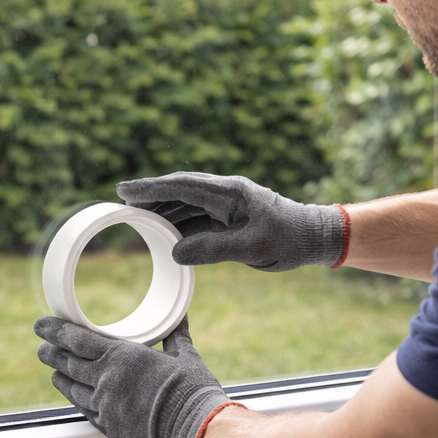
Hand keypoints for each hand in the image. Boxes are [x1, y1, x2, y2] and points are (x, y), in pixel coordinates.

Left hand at [35, 314, 229, 437]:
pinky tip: (74, 396)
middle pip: (68, 363)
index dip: (56, 331)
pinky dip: (76, 400)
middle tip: (42, 347)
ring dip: (59, 377)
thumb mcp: (184, 356)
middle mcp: (107, 379)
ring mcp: (106, 405)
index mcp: (122, 356)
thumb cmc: (192, 391)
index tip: (42, 325)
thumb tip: (181, 318)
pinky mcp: (109, 427)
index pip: (78, 339)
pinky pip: (85, 410)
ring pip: (72, 388)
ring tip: (52, 371)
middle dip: (51, 353)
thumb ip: (176, 335)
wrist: (195, 430)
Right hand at [116, 172, 344, 271]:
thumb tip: (175, 252)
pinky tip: (162, 233)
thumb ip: (214, 249)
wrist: (317, 238)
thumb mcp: (254, 248)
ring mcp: (228, 205)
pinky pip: (197, 218)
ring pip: (186, 204)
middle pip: (179, 190)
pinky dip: (177, 224)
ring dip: (162, 211)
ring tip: (135, 219)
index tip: (124, 189)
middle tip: (120, 202)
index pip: (183, 186)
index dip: (151, 188)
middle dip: (150, 196)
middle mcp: (226, 193)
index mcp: (231, 191)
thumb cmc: (291, 238)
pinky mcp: (230, 218)